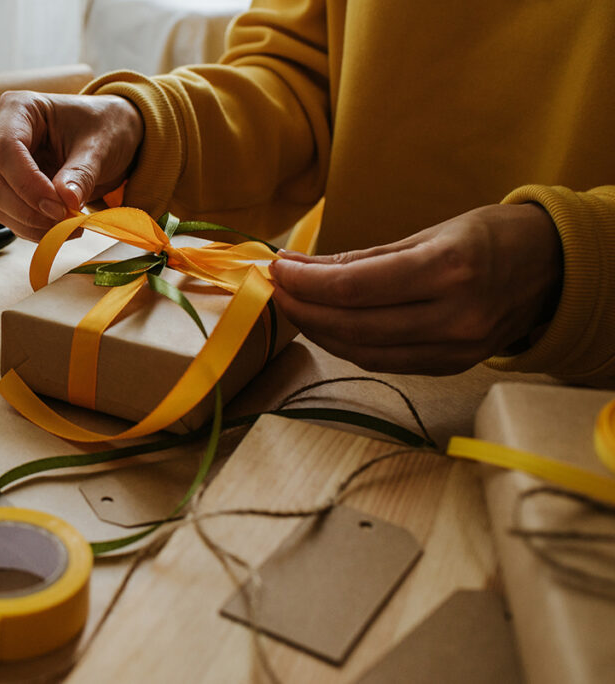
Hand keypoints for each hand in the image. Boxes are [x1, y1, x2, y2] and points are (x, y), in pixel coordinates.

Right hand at [0, 91, 143, 240]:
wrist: (106, 136)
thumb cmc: (102, 127)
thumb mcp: (100, 145)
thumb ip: (82, 173)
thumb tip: (66, 202)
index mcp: (18, 109)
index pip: (5, 150)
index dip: (28, 184)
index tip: (59, 207)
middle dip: (28, 210)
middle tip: (66, 221)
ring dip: (32, 225)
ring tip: (71, 226)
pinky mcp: (6, 188)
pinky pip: (9, 217)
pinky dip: (34, 229)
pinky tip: (62, 228)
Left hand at [269, 203, 563, 374]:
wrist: (551, 268)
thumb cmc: (487, 238)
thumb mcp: (427, 233)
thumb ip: (361, 258)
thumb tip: (300, 268)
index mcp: (449, 269)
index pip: (354, 288)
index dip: (306, 283)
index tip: (277, 269)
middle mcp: (455, 315)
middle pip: (354, 325)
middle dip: (304, 310)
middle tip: (277, 291)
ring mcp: (456, 348)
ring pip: (365, 352)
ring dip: (321, 333)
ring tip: (296, 309)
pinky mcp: (453, 366)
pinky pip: (387, 363)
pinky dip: (350, 347)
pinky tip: (329, 328)